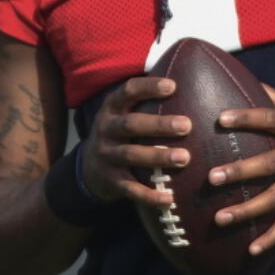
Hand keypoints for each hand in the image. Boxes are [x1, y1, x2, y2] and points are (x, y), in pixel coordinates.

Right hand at [80, 76, 191, 207]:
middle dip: (159, 125)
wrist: (88, 169)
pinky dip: (150, 195)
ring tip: (185, 158)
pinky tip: (170, 199)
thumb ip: (146, 100)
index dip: (148, 87)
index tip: (173, 86)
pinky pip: (130, 189)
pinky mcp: (111, 181)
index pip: (128, 91)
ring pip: (131, 155)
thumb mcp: (124, 112)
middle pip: (131, 124)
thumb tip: (187, 75)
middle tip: (187, 125)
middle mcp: (106, 129)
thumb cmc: (121, 133)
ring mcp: (106, 156)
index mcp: (111, 108)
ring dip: (158, 157)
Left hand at [207, 84, 274, 254]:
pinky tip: (252, 249)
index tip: (221, 119)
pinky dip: (274, 236)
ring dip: (249, 209)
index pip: (271, 119)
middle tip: (213, 177)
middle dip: (241, 171)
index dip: (247, 118)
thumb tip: (248, 80)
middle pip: (270, 162)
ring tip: (221, 218)